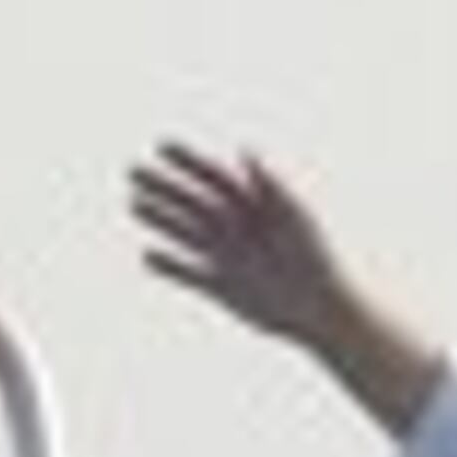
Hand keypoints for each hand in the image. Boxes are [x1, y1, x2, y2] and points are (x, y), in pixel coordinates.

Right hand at [126, 143, 440, 433]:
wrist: (322, 309)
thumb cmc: (317, 257)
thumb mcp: (295, 214)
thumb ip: (270, 181)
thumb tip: (245, 150)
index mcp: (251, 204)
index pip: (213, 176)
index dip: (188, 160)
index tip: (162, 146)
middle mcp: (234, 228)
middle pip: (192, 201)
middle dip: (164, 187)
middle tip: (134, 172)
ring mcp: (226, 257)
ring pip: (185, 233)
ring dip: (160, 219)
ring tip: (134, 204)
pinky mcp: (222, 288)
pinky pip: (189, 274)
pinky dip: (169, 266)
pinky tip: (147, 256)